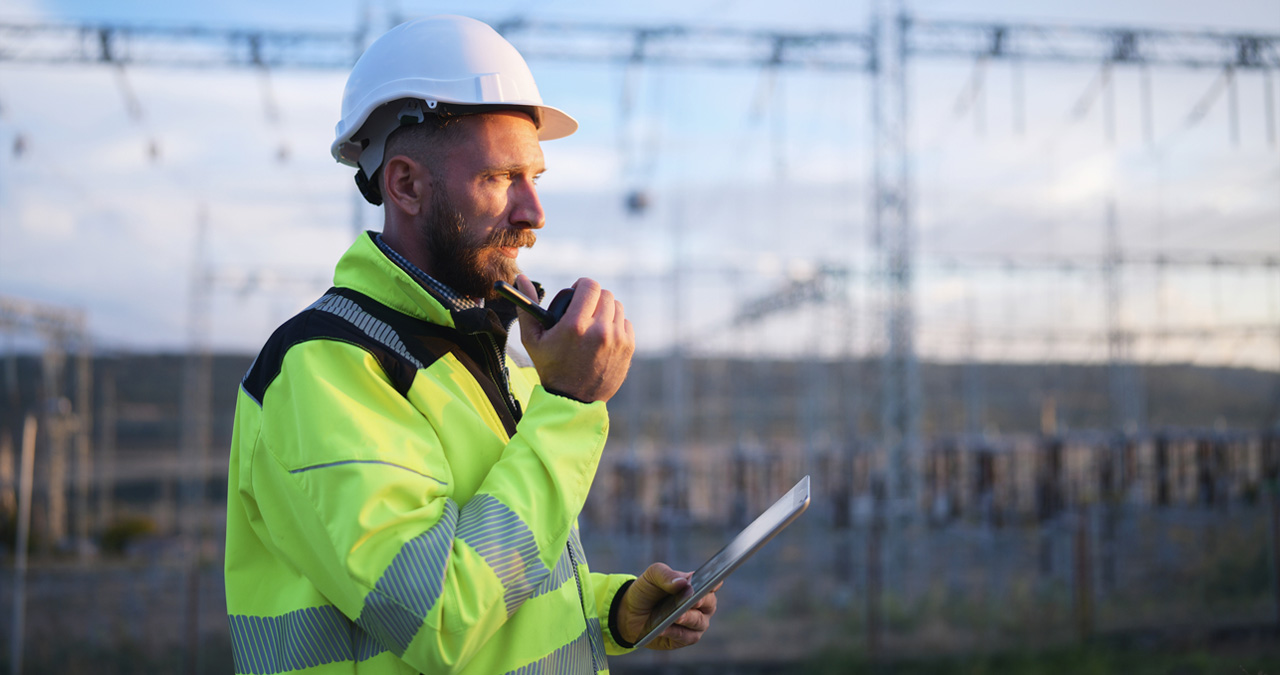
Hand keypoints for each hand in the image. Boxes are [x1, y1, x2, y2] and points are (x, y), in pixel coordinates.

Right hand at [515, 275, 633, 402]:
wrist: (573, 400)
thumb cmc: (550, 367)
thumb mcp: (532, 339)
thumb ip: (527, 307)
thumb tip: (520, 278)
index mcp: (576, 325)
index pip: (589, 285)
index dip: (582, 285)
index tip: (576, 293)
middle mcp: (600, 330)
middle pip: (605, 294)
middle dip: (593, 298)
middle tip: (583, 309)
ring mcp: (617, 339)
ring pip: (617, 306)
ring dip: (605, 310)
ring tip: (593, 323)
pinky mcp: (628, 348)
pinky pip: (625, 323)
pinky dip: (615, 325)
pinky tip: (603, 336)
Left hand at [615, 562, 720, 650]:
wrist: (630, 612)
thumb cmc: (647, 590)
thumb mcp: (652, 576)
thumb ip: (666, 575)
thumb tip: (682, 583)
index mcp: (696, 585)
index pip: (712, 583)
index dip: (715, 583)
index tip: (713, 583)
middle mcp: (701, 605)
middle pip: (709, 603)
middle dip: (701, 602)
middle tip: (693, 601)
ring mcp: (695, 623)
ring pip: (699, 622)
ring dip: (688, 619)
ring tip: (677, 617)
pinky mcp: (685, 638)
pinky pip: (685, 637)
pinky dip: (675, 632)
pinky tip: (664, 629)